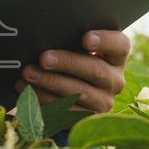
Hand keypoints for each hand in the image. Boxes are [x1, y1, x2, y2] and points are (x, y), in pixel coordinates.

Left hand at [17, 29, 131, 113]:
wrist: (69, 94)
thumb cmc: (71, 60)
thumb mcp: (77, 49)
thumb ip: (70, 40)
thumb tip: (43, 31)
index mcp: (116, 57)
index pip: (120, 46)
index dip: (105, 41)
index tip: (86, 38)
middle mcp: (115, 80)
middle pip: (96, 70)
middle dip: (68, 63)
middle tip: (44, 58)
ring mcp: (104, 102)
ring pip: (79, 92)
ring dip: (51, 82)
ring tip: (29, 73)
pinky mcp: (87, 118)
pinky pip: (67, 110)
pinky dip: (44, 99)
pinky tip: (28, 90)